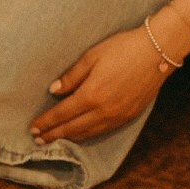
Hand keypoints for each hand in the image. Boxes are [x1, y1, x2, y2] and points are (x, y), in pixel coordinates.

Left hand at [29, 28, 169, 142]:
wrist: (156, 53)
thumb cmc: (122, 48)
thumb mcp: (93, 55)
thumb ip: (72, 76)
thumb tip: (53, 91)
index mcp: (92, 94)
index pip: (62, 114)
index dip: (46, 122)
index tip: (33, 128)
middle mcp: (104, 111)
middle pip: (73, 128)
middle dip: (53, 135)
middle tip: (37, 139)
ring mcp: (117, 117)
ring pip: (87, 134)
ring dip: (68, 138)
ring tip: (54, 140)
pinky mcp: (128, 117)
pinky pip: (101, 132)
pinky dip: (86, 136)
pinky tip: (79, 134)